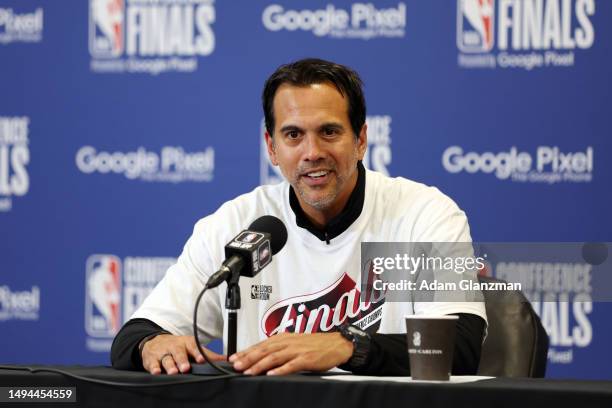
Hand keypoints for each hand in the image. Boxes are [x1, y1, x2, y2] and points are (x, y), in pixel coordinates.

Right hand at [141, 334, 225, 374]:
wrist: (156, 341)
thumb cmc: (178, 346)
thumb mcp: (192, 347)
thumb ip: (208, 354)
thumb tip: (225, 359)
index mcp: (187, 343)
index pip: (193, 347)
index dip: (198, 353)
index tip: (202, 359)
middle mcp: (175, 347)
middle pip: (179, 353)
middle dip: (182, 360)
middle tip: (186, 367)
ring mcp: (163, 353)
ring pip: (167, 359)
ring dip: (170, 365)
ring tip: (173, 371)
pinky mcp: (152, 359)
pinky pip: (152, 363)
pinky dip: (154, 368)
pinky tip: (156, 372)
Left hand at [229, 332, 352, 375]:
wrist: (336, 344)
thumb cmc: (315, 344)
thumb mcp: (293, 343)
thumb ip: (278, 349)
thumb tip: (260, 358)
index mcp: (283, 338)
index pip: (260, 345)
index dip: (246, 351)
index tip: (233, 358)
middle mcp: (288, 342)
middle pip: (264, 350)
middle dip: (248, 358)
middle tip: (236, 365)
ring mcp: (297, 350)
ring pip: (274, 357)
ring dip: (260, 365)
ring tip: (249, 372)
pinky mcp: (306, 358)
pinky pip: (291, 365)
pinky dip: (280, 370)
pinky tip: (272, 374)